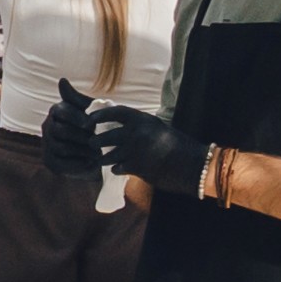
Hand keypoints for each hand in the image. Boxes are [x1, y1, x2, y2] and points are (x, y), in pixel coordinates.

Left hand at [41, 85, 191, 192]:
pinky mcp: (136, 167)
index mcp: (142, 119)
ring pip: (108, 155)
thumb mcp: (157, 127)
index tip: (89, 120)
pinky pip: (117, 168)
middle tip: (92, 143)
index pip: (114, 112)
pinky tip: (118, 169)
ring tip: (102, 159)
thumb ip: (139, 124)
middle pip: (106, 136)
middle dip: (96, 141)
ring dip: (103, 158)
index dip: (99, 115)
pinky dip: (116, 168)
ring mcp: (135, 151)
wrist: (190, 164)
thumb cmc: (176, 144)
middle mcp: (136, 133)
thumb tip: (119, 123)